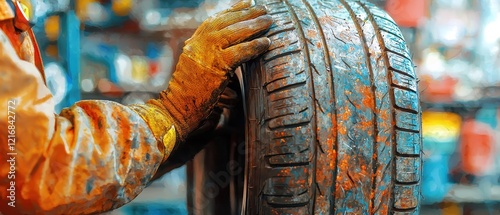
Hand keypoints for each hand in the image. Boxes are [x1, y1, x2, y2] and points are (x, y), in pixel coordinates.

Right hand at [153, 0, 271, 140]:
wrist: (176, 108)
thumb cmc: (188, 95)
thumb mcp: (196, 68)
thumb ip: (209, 56)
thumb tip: (231, 50)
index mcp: (193, 42)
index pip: (215, 20)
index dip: (232, 10)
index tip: (247, 3)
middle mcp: (198, 44)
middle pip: (226, 22)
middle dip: (246, 13)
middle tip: (263, 9)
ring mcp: (206, 54)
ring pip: (234, 33)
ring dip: (254, 26)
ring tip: (268, 22)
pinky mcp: (215, 67)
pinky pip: (240, 52)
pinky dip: (254, 46)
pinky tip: (266, 43)